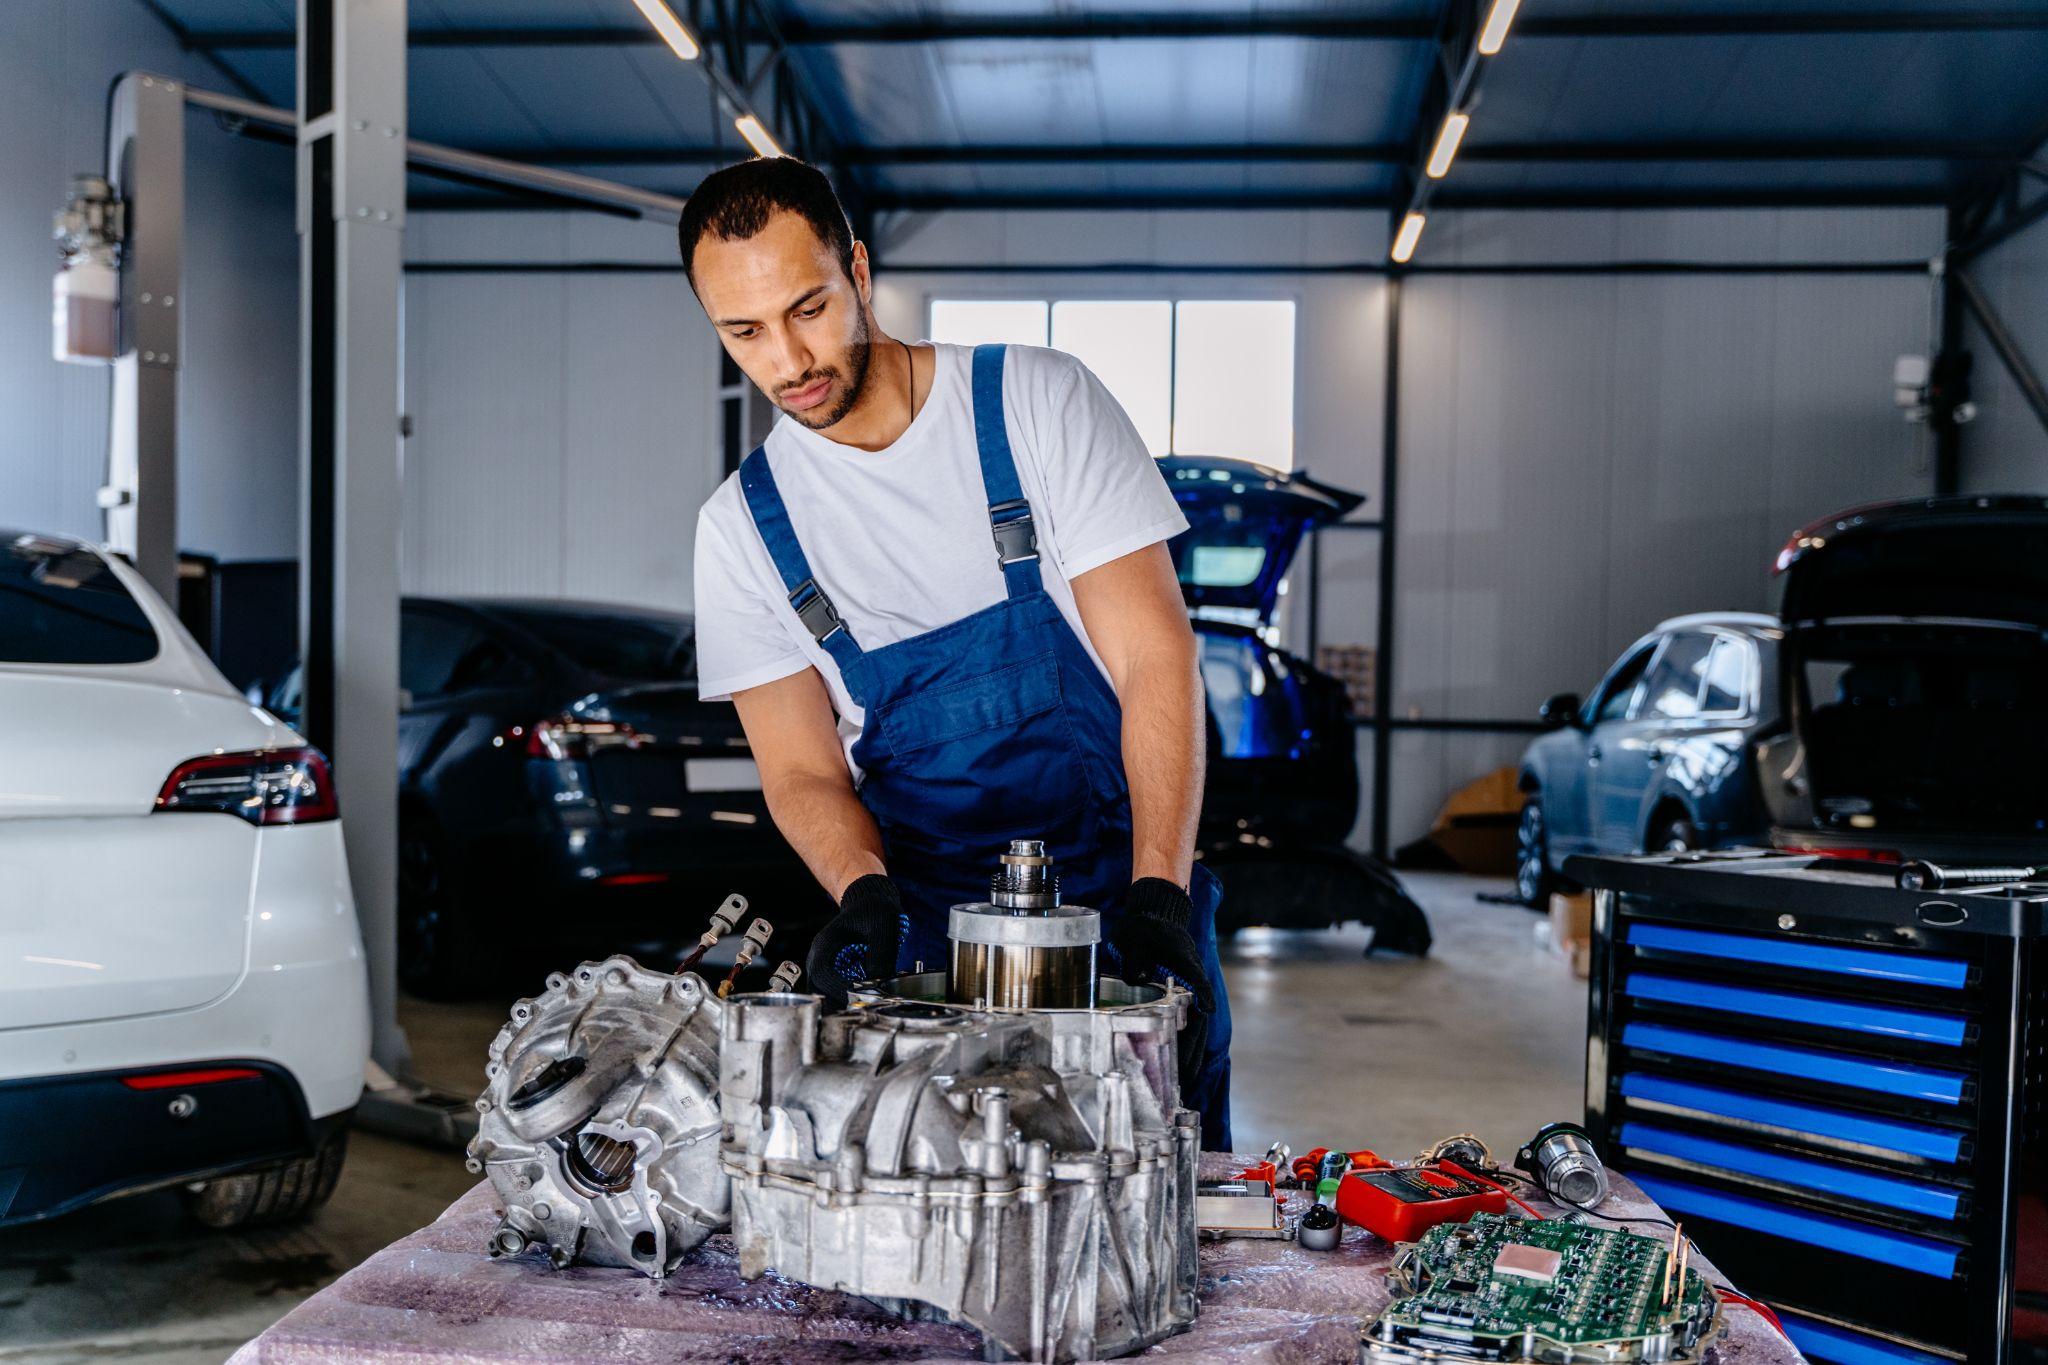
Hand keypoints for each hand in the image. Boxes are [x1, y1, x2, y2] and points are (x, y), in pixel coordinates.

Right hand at [805, 874, 903, 1009]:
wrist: (870, 902)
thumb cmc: (874, 909)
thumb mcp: (883, 927)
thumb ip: (882, 954)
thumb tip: (879, 982)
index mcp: (825, 945)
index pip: (822, 975)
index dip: (840, 989)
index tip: (862, 996)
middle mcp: (820, 958)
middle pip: (820, 991)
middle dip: (842, 1000)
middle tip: (867, 1003)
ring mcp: (826, 967)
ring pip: (827, 995)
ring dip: (846, 1000)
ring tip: (871, 996)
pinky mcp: (835, 973)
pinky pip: (837, 992)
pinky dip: (851, 996)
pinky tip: (871, 991)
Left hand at [1108, 878, 1216, 1085]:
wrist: (1155, 914)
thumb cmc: (1143, 926)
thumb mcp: (1131, 938)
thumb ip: (1134, 959)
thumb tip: (1138, 978)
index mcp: (1183, 959)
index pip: (1197, 978)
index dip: (1203, 993)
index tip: (1207, 1009)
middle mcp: (1192, 975)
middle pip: (1199, 1014)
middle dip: (1194, 1046)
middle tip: (1186, 1075)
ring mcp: (1190, 985)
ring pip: (1196, 1022)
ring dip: (1191, 1050)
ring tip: (1185, 1078)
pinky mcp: (1183, 991)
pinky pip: (1189, 1020)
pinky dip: (1186, 1042)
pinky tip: (1178, 1061)